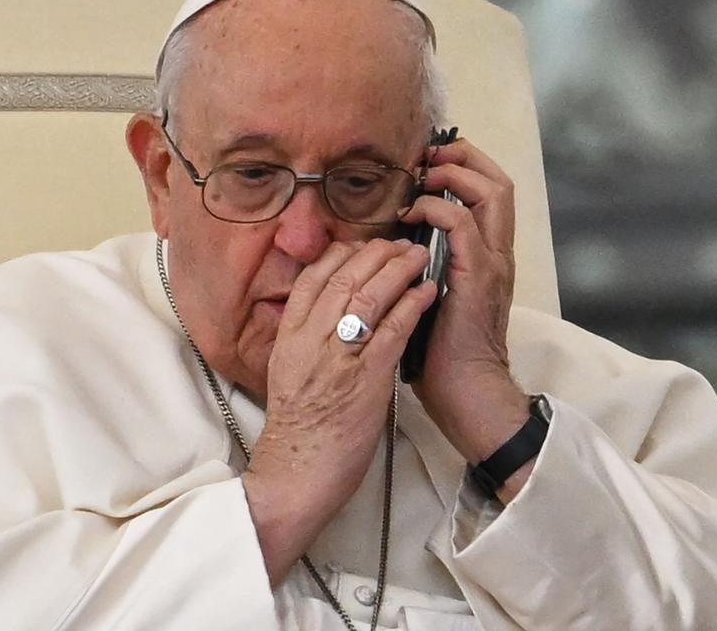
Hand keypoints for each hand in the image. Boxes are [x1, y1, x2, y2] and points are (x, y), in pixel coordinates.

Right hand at [241, 238, 436, 584]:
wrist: (298, 472)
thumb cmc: (300, 431)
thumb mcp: (288, 374)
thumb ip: (305, 342)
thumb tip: (327, 318)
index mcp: (289, 338)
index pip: (311, 279)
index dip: (339, 255)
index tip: (360, 245)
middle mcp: (310, 340)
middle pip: (343, 278)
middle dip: (374, 253)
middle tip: (398, 244)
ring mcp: (337, 358)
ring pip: (368, 296)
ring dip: (398, 270)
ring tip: (419, 256)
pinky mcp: (366, 379)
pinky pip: (392, 329)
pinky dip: (412, 304)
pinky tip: (428, 291)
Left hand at [398, 138, 531, 497]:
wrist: (465, 392)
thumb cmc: (442, 353)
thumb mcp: (430, 295)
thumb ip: (422, 266)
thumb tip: (391, 243)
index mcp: (488, 257)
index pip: (490, 194)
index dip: (464, 168)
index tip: (428, 161)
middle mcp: (497, 254)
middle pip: (499, 182)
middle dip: (464, 158)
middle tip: (428, 155)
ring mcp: (492, 264)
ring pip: (490, 194)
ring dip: (453, 176)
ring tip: (422, 177)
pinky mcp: (477, 278)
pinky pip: (462, 226)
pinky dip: (436, 210)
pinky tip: (409, 218)